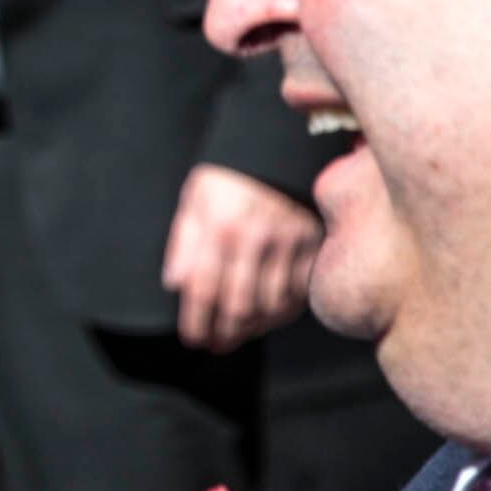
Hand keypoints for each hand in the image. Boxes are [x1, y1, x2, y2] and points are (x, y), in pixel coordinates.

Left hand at [162, 162, 319, 351]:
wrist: (281, 145)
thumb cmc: (230, 174)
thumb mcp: (195, 198)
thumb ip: (183, 241)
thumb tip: (175, 284)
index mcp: (221, 226)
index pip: (204, 288)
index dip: (197, 321)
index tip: (192, 338)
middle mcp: (257, 238)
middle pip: (240, 305)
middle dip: (225, 334)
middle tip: (215, 345)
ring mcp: (291, 241)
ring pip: (273, 304)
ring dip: (254, 328)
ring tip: (238, 335)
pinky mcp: (315, 242)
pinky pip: (302, 290)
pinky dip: (284, 311)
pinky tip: (269, 317)